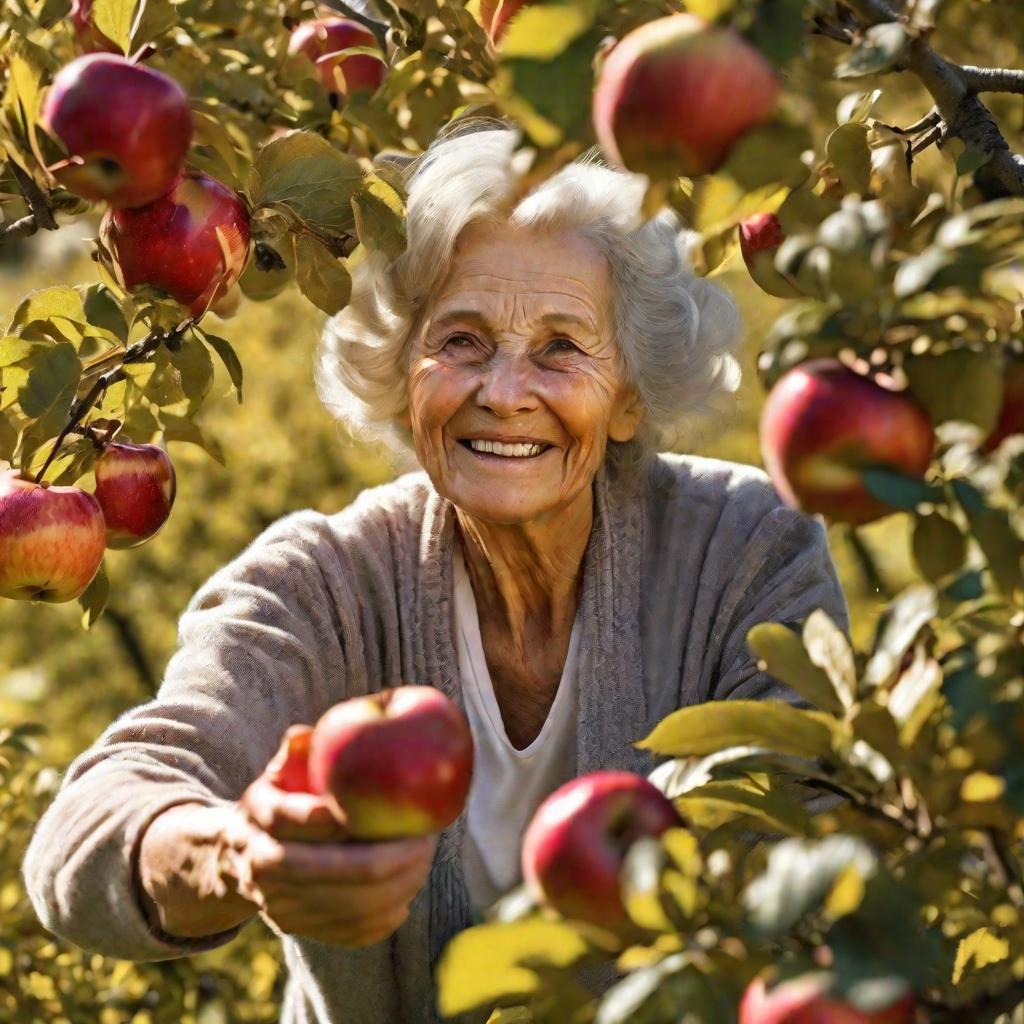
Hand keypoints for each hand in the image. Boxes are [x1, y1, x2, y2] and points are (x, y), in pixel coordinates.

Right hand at [219, 725, 437, 947]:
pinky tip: (406, 896)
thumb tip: (305, 734)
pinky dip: (382, 918)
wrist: (240, 857)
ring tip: (424, 863)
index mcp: (259, 815)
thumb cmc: (282, 799)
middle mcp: (261, 864)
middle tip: (425, 841)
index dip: (346, 815)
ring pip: (344, 906)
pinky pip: (346, 932)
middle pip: (331, 869)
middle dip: (386, 858)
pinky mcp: (296, 929)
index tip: (391, 804)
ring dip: (394, 887)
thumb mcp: (279, 770)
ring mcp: (278, 903)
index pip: (303, 818)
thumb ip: (296, 750)